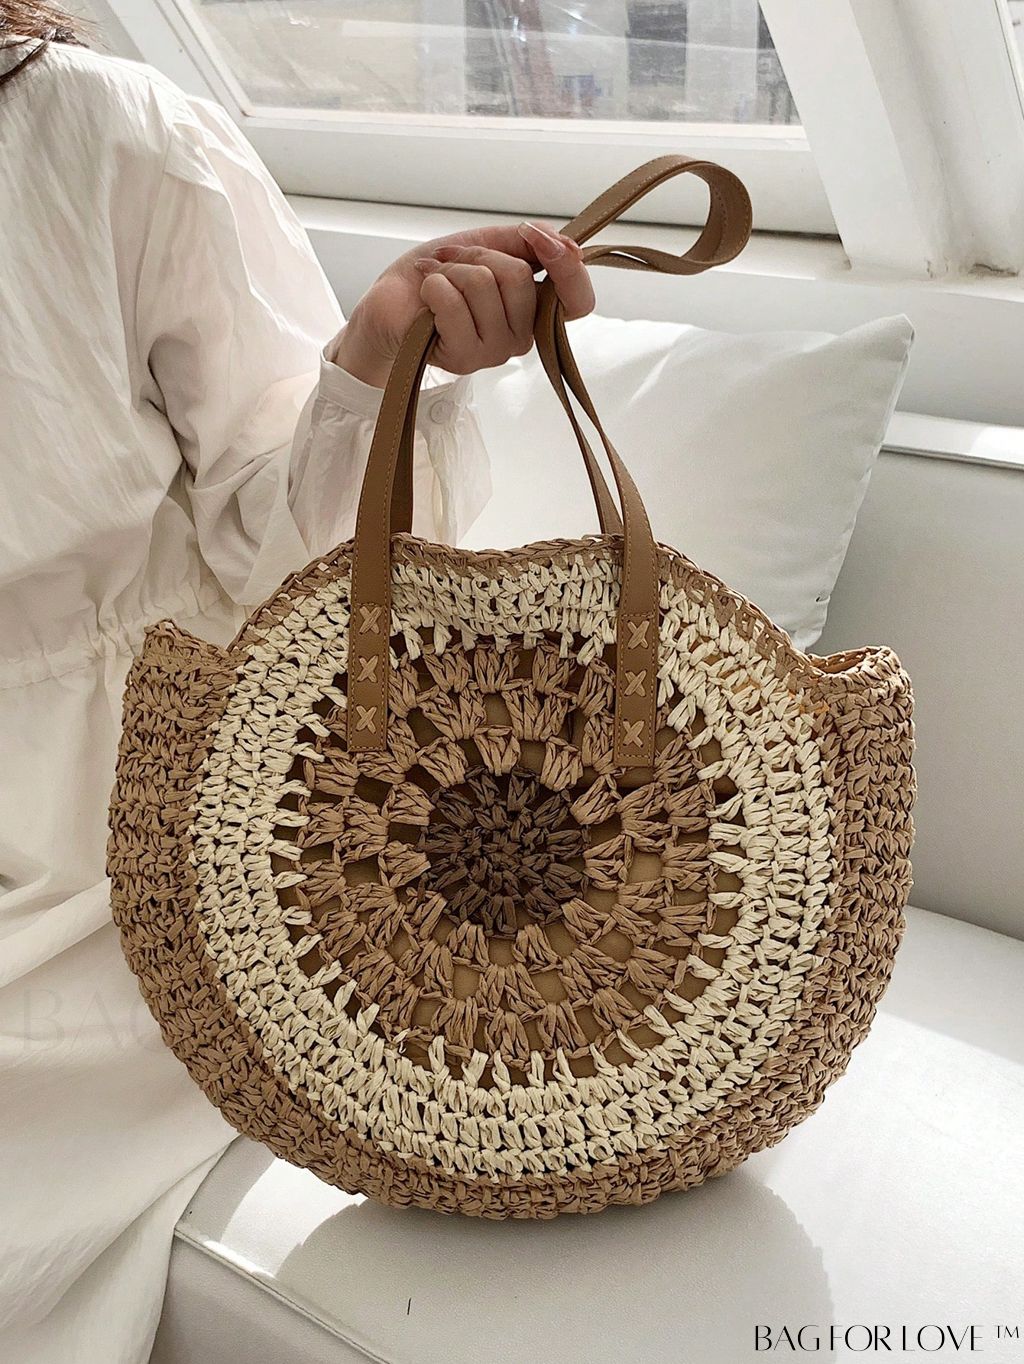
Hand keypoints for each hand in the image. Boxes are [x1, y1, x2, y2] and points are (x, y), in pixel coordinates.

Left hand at [330, 220, 595, 387]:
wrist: (390, 303)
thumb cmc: (436, 277)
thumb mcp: (485, 245)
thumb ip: (525, 242)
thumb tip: (564, 240)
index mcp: (534, 308)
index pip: (579, 301)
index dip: (567, 268)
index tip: (540, 241)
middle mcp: (521, 335)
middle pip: (520, 278)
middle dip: (478, 255)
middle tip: (452, 263)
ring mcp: (496, 351)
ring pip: (485, 285)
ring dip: (451, 270)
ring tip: (436, 283)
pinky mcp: (465, 359)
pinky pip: (456, 304)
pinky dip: (434, 285)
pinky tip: (426, 298)